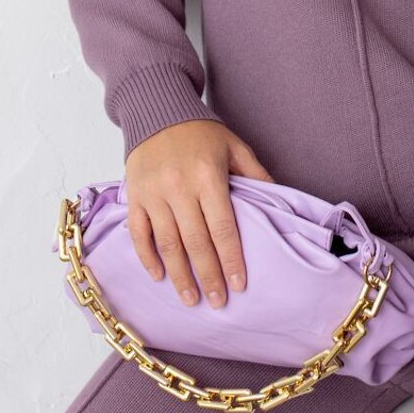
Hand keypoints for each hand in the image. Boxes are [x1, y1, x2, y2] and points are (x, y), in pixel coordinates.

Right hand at [124, 119, 275, 309]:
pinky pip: (139, 232)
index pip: (223, 228)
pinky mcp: (134, 196)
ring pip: (167, 243)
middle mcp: (179, 188)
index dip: (231, 259)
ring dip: (179, 275)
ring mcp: (153, 194)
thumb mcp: (235, 146)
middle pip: (196, 242)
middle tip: (218, 302)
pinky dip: (147, 257)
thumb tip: (279, 200)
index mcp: (208, 177)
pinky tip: (159, 276)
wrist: (157, 110)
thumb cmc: (200, 131)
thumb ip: (256, 174)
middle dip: (208, 276)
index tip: (239, 284)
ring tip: (190, 299)